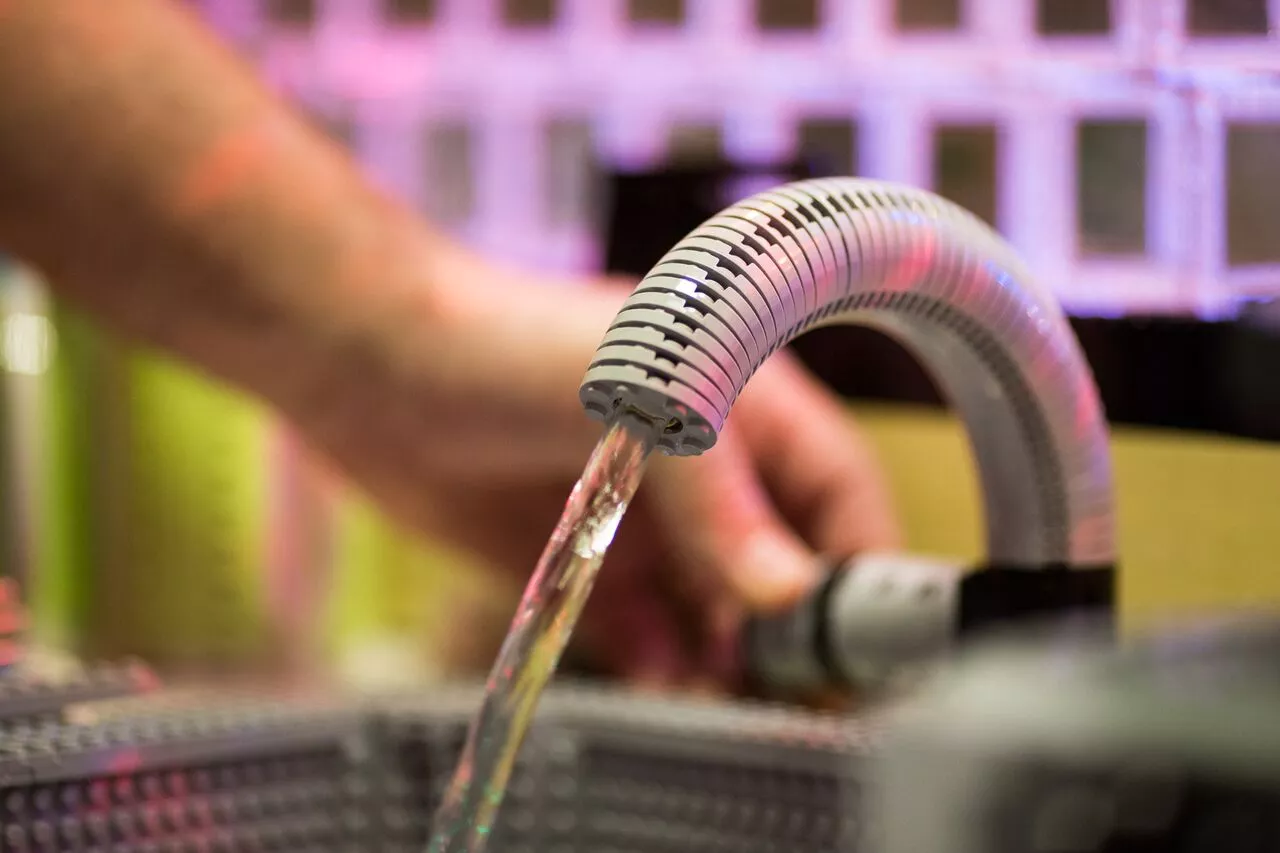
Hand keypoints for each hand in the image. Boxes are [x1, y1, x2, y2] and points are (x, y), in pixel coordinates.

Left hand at [296, 242, 900, 695]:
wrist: (374, 364)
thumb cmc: (512, 340)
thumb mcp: (641, 395)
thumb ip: (718, 495)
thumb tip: (786, 594)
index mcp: (747, 405)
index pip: (839, 489)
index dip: (861, 559)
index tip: (867, 636)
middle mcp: (709, 472)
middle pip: (786, 564)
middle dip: (798, 630)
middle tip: (804, 695)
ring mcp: (652, 522)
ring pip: (722, 610)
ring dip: (733, 660)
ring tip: (731, 704)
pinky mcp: (592, 566)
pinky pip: (651, 633)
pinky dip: (668, 667)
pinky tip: (669, 691)